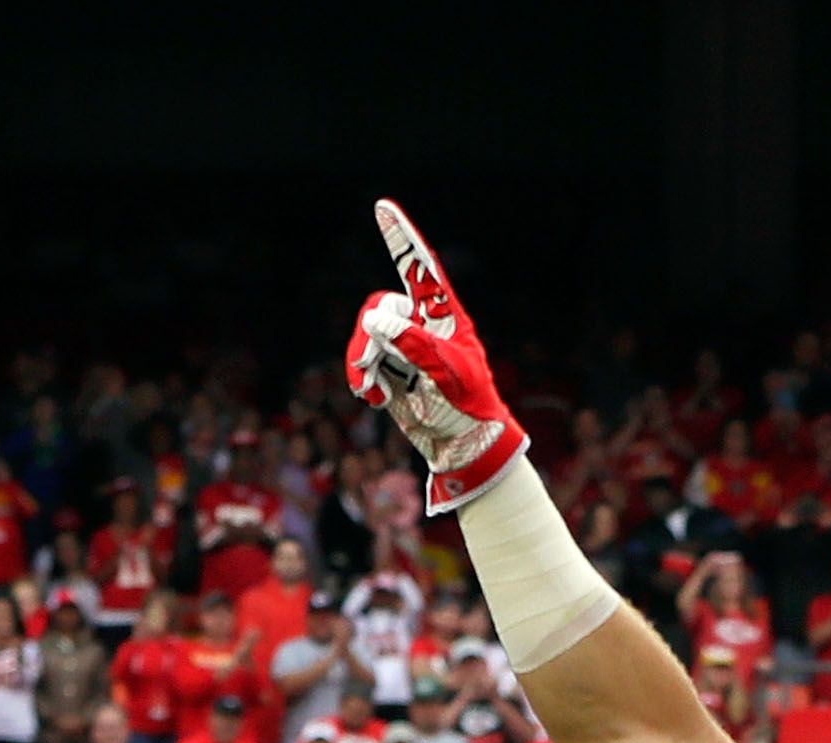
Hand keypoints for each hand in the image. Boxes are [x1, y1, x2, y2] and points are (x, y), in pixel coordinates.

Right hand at [343, 200, 527, 515]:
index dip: (401, 238)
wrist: (465, 448)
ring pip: (365, 333)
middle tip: (374, 362)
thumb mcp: (449, 374)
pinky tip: (377, 400)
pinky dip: (361, 379)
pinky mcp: (388, 371)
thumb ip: (414, 343)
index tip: (382, 207)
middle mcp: (421, 326)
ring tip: (374, 390)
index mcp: (445, 316)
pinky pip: (360, 361)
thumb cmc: (470, 408)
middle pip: (381, 304)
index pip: (420, 268)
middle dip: (371, 331)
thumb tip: (377, 319)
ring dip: (361, 359)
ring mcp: (402, 348)